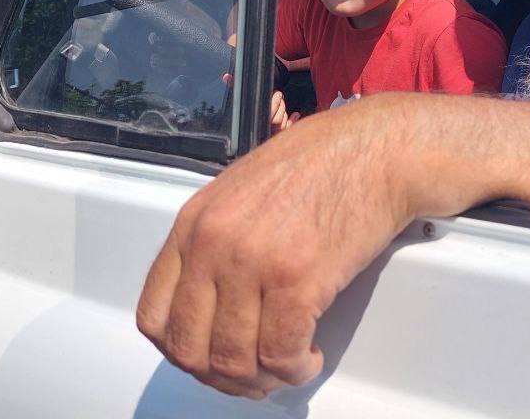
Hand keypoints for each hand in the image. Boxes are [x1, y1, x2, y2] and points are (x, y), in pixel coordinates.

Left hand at [136, 97, 418, 398]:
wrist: (376, 148)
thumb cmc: (323, 161)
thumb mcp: (243, 188)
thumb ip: (216, 238)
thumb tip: (211, 298)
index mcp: (194, 220)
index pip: (153, 315)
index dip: (180, 350)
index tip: (206, 357)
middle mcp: (214, 243)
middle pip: (189, 349)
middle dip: (219, 376)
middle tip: (249, 375)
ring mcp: (253, 263)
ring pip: (233, 361)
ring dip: (260, 380)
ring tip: (285, 366)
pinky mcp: (298, 281)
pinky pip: (280, 355)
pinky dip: (295, 370)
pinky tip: (308, 357)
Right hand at [222, 72, 294, 135]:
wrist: (243, 134)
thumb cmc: (239, 113)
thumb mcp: (237, 99)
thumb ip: (233, 87)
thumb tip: (226, 77)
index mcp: (253, 122)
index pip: (268, 115)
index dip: (274, 103)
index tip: (277, 93)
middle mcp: (262, 131)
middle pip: (276, 120)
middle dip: (279, 105)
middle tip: (280, 95)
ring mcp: (269, 136)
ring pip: (281, 126)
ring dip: (284, 112)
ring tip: (282, 103)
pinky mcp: (276, 139)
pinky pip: (286, 132)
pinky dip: (292, 122)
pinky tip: (295, 115)